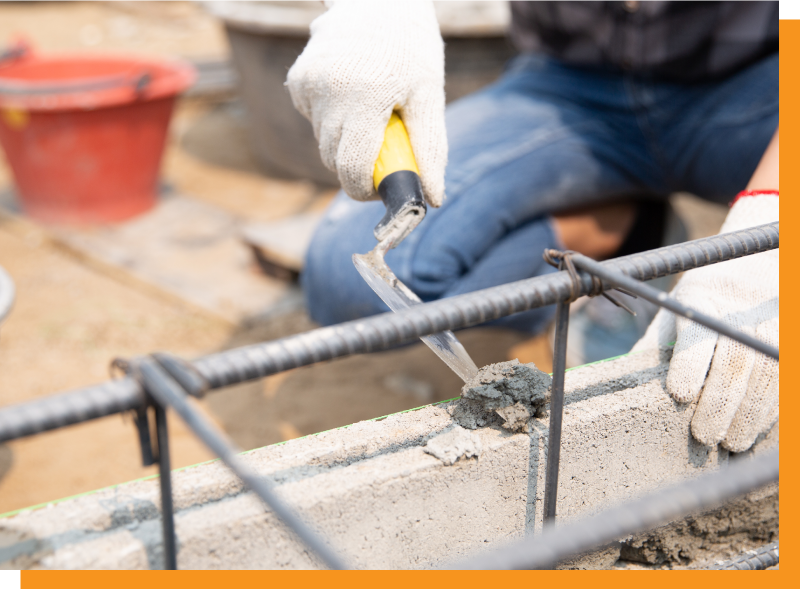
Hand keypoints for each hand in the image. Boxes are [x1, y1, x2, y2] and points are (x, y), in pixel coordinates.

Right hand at [286, 0, 446, 205]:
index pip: (351, 168)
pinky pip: (315, 120)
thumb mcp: (429, 95)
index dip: (364, 190)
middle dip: (357, 166)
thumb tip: (432, 198)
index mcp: (366, 97)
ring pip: (323, 141)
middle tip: (384, 149)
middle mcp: (330, 92)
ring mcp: (309, 85)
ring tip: (371, 112)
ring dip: (346, 141)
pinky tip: (352, 93)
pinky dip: (332, 119)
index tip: (381, 189)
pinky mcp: (299, 80)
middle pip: (334, 160)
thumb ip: (429, 149)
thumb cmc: (411, 47)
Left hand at [632, 194, 777, 451]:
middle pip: (732, 363)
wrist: (753, 270)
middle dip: (719, 405)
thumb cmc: (700, 302)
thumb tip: (619, 384)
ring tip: (731, 443)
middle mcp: (740, 314)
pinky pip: (785, 382)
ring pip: (765, 377)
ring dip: (749, 416)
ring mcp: (771, 329)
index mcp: (700, 302)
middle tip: (705, 437)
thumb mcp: (672, 312)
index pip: (695, 337)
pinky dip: (772, 411)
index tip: (679, 395)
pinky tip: (755, 431)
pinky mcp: (789, 344)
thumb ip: (653, 346)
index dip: (688, 367)